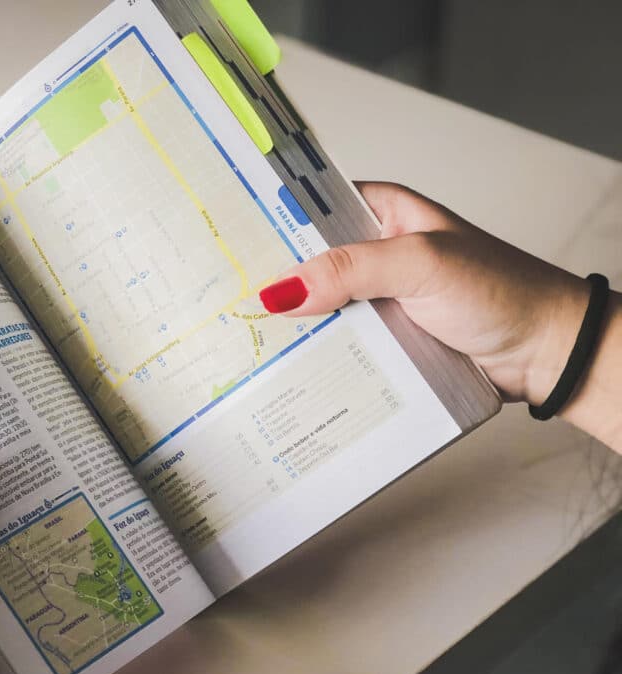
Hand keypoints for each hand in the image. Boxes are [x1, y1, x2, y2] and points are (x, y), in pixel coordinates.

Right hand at [259, 182, 621, 448]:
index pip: (312, 209)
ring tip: (244, 339)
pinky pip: (340, 343)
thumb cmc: (502, 292)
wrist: (547, 354)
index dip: (271, 222)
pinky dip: (319, 354)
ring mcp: (379, 299)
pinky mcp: (385, 339)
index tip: (227, 240)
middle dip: (274, 282)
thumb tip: (284, 288)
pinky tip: (287, 365)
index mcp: (383, 213)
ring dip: (295, 326)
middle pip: (308, 264)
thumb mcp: (420, 264)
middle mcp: (376, 254)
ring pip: (321, 309)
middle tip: (225, 298)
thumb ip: (352, 270)